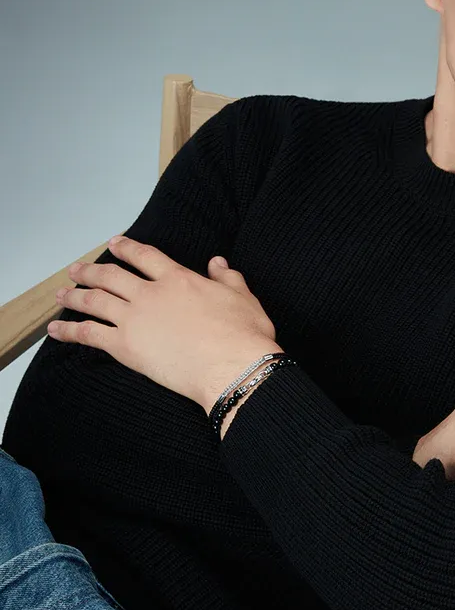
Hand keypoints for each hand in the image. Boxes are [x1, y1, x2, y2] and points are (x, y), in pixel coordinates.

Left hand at [48, 235, 279, 409]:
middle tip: (75, 270)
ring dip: (74, 295)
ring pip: (95, 301)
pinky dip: (69, 331)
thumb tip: (218, 263)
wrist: (234, 366)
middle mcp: (151, 294)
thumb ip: (227, 278)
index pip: (146, 256)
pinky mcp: (125, 347)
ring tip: (61, 294)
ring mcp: (134, 319)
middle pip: (111, 275)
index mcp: (179, 279)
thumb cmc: (244, 335)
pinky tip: (55, 330)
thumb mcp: (242, 298)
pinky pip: (88, 334)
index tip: (113, 243)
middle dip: (90, 271)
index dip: (127, 247)